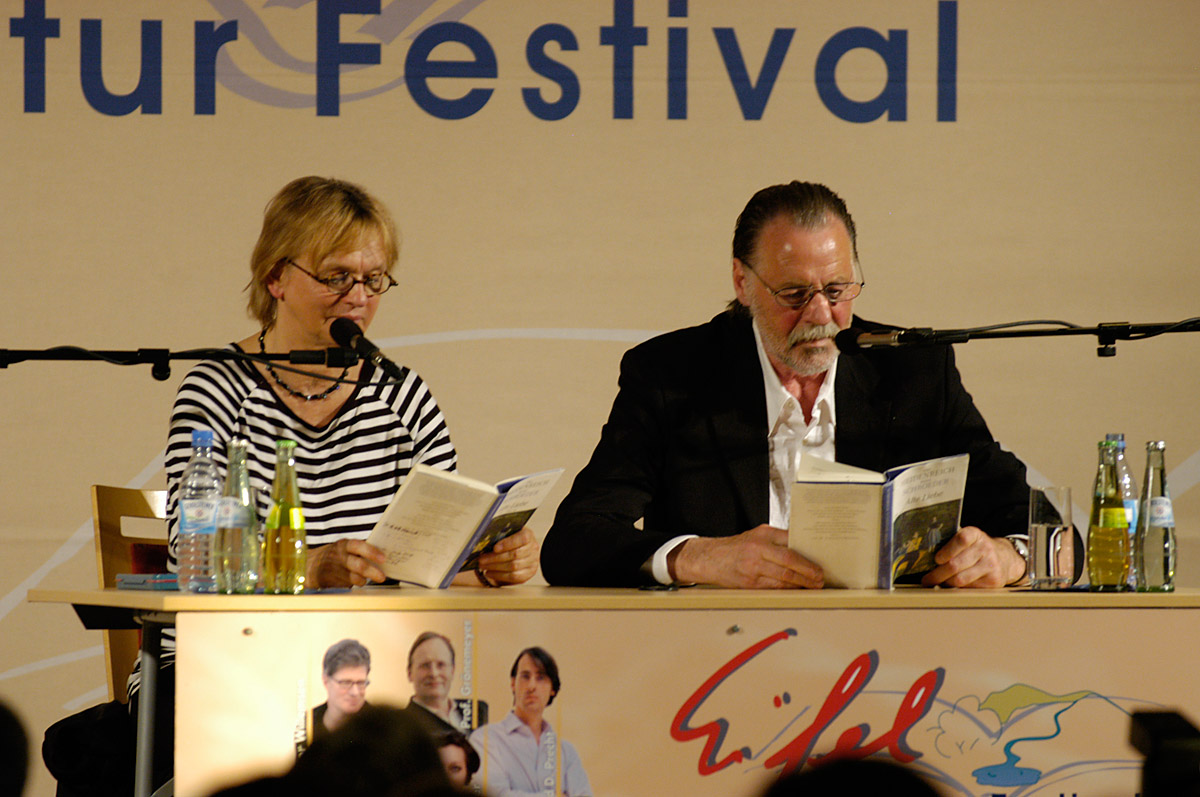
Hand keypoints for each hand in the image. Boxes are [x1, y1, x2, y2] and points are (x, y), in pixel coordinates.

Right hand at [306, 539, 387, 588]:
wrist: (310, 565)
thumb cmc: (335, 555)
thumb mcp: (344, 548)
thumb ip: (359, 550)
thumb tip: (382, 556)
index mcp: (344, 545)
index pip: (358, 546)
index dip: (371, 552)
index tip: (383, 559)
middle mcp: (339, 557)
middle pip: (358, 565)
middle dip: (372, 572)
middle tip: (382, 577)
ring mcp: (335, 570)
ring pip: (354, 578)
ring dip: (365, 579)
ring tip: (373, 578)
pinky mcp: (332, 581)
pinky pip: (348, 584)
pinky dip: (357, 583)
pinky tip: (360, 581)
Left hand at [475, 526, 539, 585]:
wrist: (516, 550)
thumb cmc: (508, 541)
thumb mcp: (505, 534)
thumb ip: (498, 536)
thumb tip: (482, 542)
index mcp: (528, 535)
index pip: (522, 538)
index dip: (508, 543)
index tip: (495, 548)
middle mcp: (533, 548)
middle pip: (515, 554)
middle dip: (496, 558)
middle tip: (482, 559)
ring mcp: (532, 562)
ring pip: (513, 567)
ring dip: (495, 567)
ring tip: (484, 566)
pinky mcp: (528, 573)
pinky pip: (514, 577)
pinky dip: (499, 575)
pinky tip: (490, 573)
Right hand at [670, 525, 823, 588]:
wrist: (710, 558)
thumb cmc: (737, 546)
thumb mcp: (758, 534)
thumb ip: (779, 539)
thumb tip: (804, 548)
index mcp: (762, 537)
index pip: (791, 547)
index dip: (807, 559)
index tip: (819, 565)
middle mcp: (757, 551)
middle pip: (789, 564)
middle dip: (808, 574)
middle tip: (819, 579)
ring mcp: (753, 569)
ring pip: (783, 579)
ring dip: (801, 585)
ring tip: (812, 586)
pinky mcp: (749, 584)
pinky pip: (773, 588)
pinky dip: (787, 590)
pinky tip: (796, 590)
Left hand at [921, 526, 1025, 587]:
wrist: (1005, 558)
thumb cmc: (977, 549)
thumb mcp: (968, 539)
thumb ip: (951, 543)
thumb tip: (923, 554)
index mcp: (975, 534)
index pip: (961, 540)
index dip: (946, 551)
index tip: (936, 560)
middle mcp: (985, 548)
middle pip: (955, 565)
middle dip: (937, 574)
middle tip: (926, 580)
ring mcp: (990, 565)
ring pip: (960, 579)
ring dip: (945, 583)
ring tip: (936, 584)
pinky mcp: (994, 580)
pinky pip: (969, 588)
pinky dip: (957, 589)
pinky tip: (952, 586)